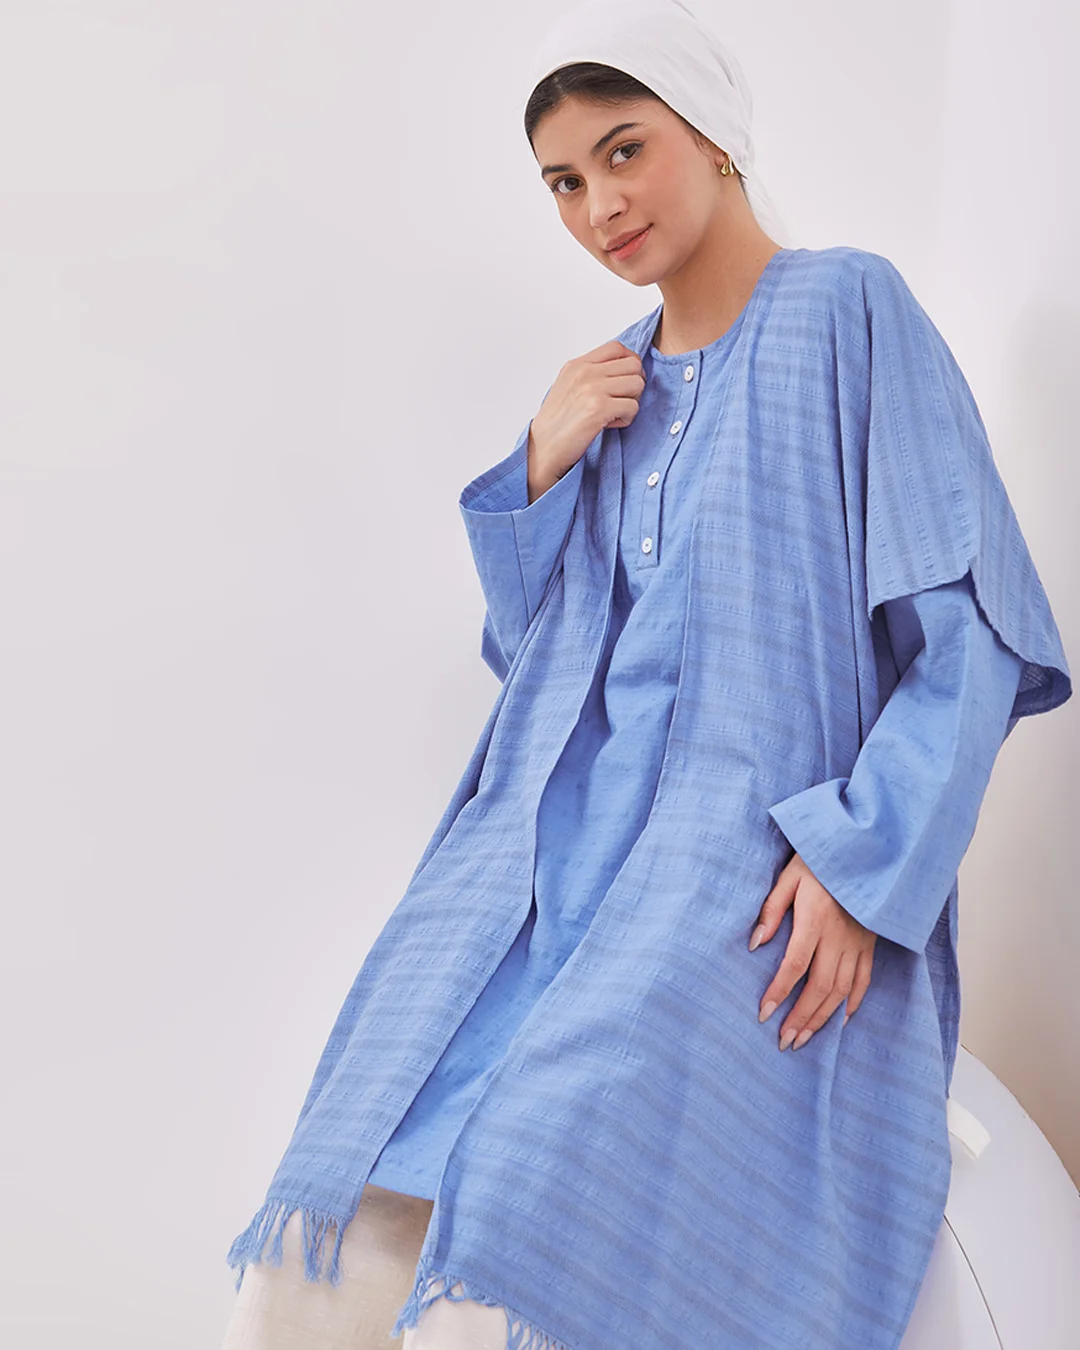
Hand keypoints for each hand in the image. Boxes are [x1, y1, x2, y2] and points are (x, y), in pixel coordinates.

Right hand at [528, 340, 644, 497]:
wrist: (543, 449)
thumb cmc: (556, 424)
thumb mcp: (568, 386)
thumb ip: (591, 374)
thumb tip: (620, 371)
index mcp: (577, 364)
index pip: (618, 348)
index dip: (629, 364)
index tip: (624, 381)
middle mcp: (585, 372)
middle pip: (634, 364)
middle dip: (634, 384)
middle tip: (621, 401)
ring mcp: (592, 388)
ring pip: (637, 383)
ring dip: (631, 402)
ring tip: (613, 414)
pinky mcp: (599, 408)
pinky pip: (633, 407)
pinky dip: (626, 419)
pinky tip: (609, 425)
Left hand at [749, 851, 875, 1050]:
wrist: (866, 850)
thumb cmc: (821, 860)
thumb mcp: (789, 876)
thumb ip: (772, 909)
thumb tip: (754, 943)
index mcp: (816, 919)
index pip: (795, 965)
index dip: (779, 992)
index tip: (764, 1014)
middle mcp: (840, 936)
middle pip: (820, 987)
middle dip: (801, 1018)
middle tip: (785, 1041)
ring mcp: (859, 943)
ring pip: (842, 990)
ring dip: (823, 1018)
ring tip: (805, 1039)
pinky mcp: (871, 943)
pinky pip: (864, 980)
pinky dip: (853, 1003)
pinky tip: (840, 1020)